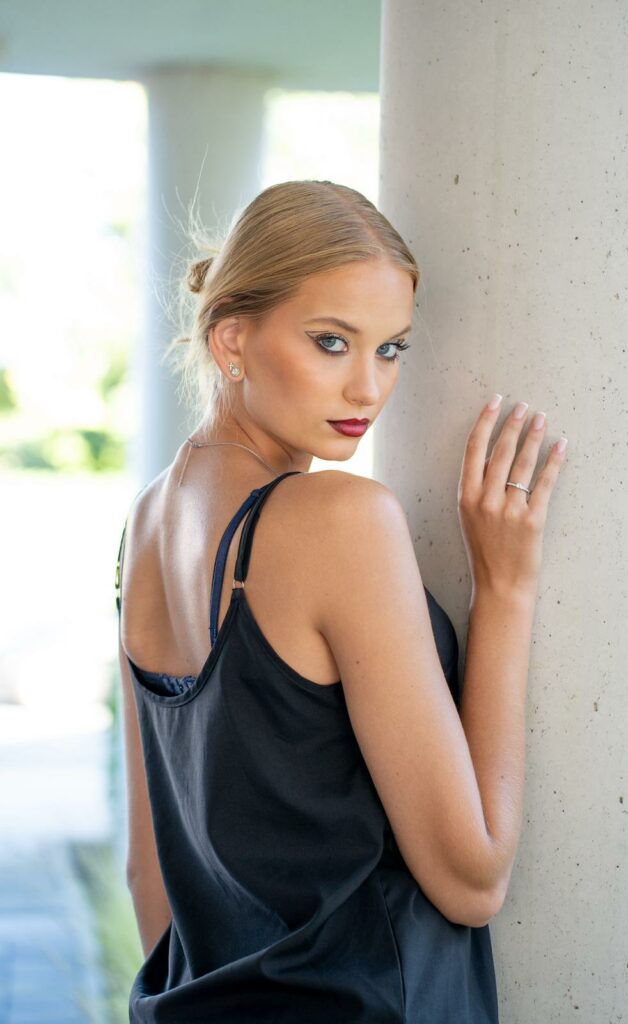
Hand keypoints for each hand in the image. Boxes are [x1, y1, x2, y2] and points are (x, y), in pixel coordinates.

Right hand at [457, 396, 567, 597]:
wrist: (500, 584)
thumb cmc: (484, 550)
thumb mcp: (469, 516)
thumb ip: (478, 487)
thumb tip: (493, 454)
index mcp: (466, 497)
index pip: (474, 449)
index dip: (485, 422)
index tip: (495, 403)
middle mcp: (486, 500)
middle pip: (500, 452)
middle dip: (513, 425)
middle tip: (523, 407)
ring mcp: (510, 510)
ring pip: (524, 464)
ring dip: (534, 437)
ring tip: (541, 420)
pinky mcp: (532, 520)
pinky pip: (545, 484)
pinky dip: (554, 462)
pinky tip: (560, 447)